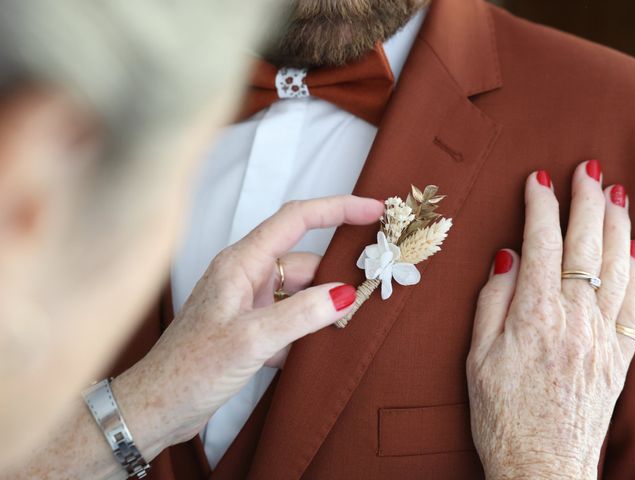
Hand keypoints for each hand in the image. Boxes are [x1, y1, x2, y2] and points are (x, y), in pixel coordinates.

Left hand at [112, 196, 383, 458]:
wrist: (157, 408)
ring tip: (345, 329)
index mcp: (240, 263)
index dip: (337, 208)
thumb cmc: (190, 369)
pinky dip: (305, 331)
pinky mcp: (250, 327)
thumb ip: (300, 315)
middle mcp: (245, 276)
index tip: (373, 210)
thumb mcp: (251, 340)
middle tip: (368, 294)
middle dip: (336, 277)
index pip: (296, 220)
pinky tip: (313, 352)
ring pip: (299, 294)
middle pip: (304, 262)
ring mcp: (248, 302)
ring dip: (321, 310)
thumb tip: (345, 294)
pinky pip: (289, 318)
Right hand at [467, 161, 634, 478]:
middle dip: (588, 200)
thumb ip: (493, 301)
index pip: (544, 244)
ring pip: (619, 267)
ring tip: (617, 194)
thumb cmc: (502, 415)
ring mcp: (605, 337)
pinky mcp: (620, 356)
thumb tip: (509, 258)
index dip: (542, 206)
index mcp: (535, 316)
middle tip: (588, 168)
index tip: (539, 179)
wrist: (542, 467)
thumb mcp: (477, 357)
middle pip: (587, 245)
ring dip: (619, 225)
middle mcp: (577, 319)